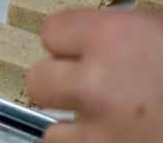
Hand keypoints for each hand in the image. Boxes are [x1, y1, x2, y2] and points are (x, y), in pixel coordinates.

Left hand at [27, 8, 162, 142]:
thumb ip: (124, 33)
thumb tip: (100, 37)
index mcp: (114, 37)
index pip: (51, 30)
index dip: (68, 40)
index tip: (86, 47)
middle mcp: (94, 83)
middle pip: (38, 79)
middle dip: (60, 83)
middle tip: (94, 87)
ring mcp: (98, 132)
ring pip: (52, 132)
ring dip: (75, 126)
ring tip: (106, 120)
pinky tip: (116, 139)